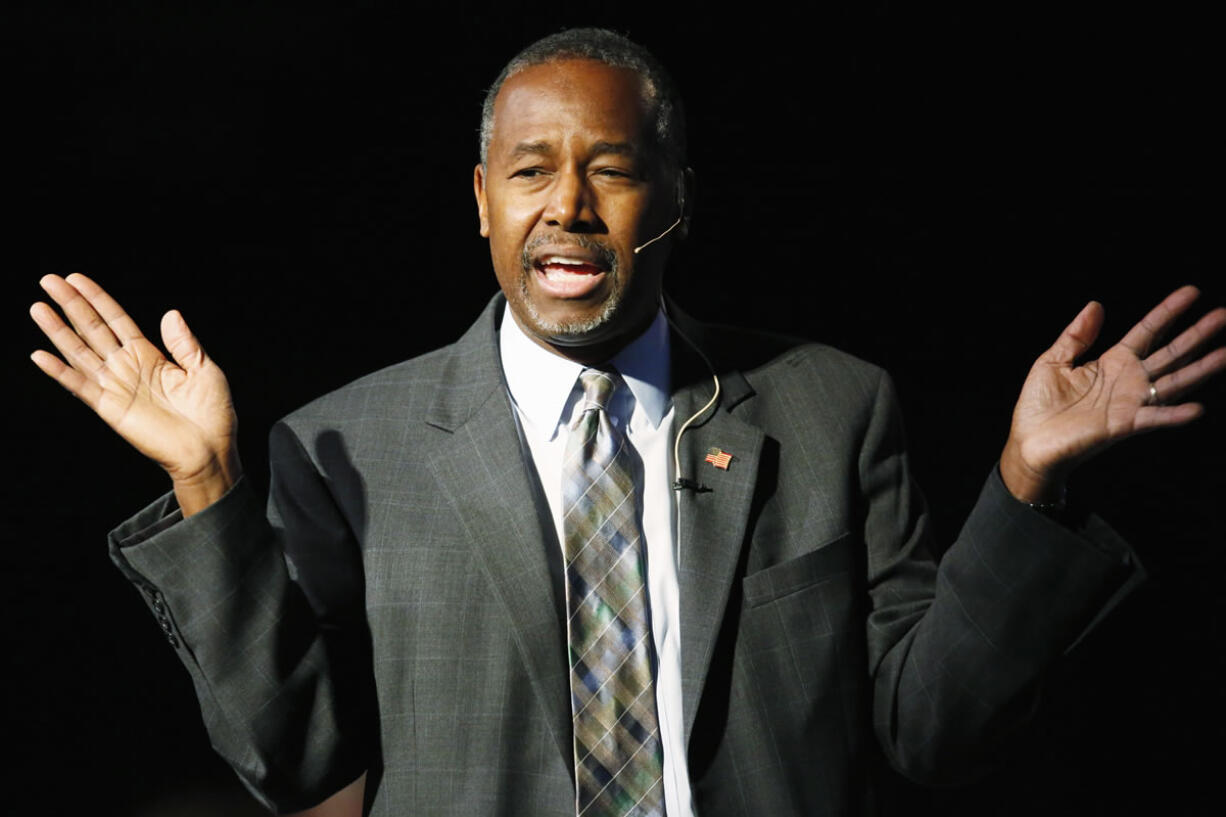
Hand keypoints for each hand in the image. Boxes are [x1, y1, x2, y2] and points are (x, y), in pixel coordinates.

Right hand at [30, 273, 240, 514]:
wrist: (210, 450)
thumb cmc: (213, 414)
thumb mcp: (205, 370)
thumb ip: (184, 343)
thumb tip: (170, 313)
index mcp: (151, 356)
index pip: (117, 321)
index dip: (97, 299)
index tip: (75, 278)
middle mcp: (128, 369)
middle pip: (94, 330)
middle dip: (72, 305)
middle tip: (48, 281)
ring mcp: (117, 388)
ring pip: (81, 353)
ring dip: (58, 331)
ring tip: (38, 308)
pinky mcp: (111, 409)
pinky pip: (81, 387)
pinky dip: (60, 372)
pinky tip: (41, 355)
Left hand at [1000, 285, 1225, 502]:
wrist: (1029, 443)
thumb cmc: (1039, 405)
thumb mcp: (1053, 361)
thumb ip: (1076, 335)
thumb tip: (1096, 305)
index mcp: (1112, 361)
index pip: (1148, 331)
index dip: (1168, 312)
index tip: (1192, 292)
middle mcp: (1128, 380)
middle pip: (1170, 353)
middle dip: (1197, 335)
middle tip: (1223, 315)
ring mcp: (1129, 403)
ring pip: (1173, 382)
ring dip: (1201, 369)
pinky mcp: (1122, 425)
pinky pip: (1153, 418)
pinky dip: (1173, 415)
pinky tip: (1195, 409)